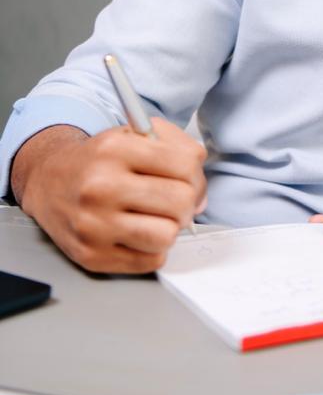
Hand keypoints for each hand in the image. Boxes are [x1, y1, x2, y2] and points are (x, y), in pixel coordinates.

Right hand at [17, 118, 206, 273]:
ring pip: (166, 236)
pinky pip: (150, 261)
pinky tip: (140, 233)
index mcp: (115, 150)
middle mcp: (101, 187)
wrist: (49, 181)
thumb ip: (178, 147)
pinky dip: (153, 249)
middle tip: (174, 200)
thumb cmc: (100, 160)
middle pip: (180, 202)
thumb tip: (201, 195)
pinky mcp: (92, 256)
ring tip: (157, 218)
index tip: (188, 179)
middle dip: (186, 202)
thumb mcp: (136, 133)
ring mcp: (94, 225)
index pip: (185, 165)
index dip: (195, 174)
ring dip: (170, 228)